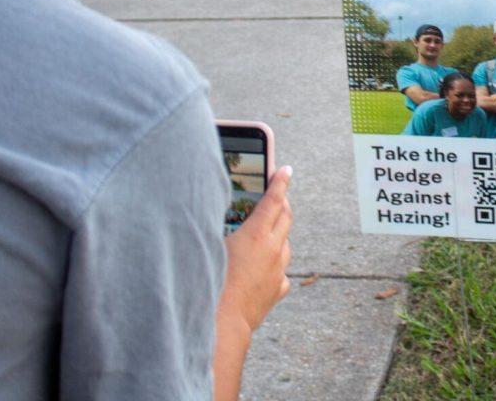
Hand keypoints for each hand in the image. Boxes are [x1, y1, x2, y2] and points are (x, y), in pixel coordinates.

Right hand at [218, 165, 292, 332]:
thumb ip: (221, 229)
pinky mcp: (278, 288)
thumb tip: (220, 216)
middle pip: (285, 218)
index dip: (280, 182)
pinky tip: (263, 267)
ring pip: (285, 244)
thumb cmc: (209, 283)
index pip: (274, 200)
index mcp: (256, 234)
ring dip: (278, 234)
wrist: (222, 324)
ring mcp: (278, 270)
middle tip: (278, 196)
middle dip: (282, 204)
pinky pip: (281, 270)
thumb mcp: (211, 246)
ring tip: (266, 233)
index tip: (286, 170)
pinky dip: (274, 263)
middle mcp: (273, 249)